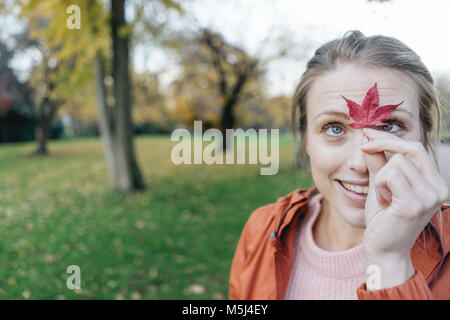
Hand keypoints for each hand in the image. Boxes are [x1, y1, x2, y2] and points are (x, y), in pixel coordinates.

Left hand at [360, 128, 447, 288]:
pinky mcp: (414, 204)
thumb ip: (379, 162)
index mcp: (434, 182)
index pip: (416, 148)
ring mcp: (429, 196)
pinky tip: (382, 201)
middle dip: (384, 143)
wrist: (383, 249)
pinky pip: (390, 175)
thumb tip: (370, 137)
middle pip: (411, 148)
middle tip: (364, 147)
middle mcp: (438, 188)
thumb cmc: (383, 219)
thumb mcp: (381, 185)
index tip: (368, 134)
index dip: (391, 138)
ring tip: (383, 196)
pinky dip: (380, 185)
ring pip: (397, 162)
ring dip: (380, 177)